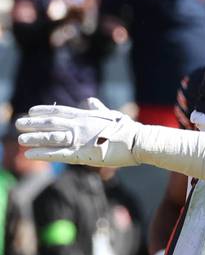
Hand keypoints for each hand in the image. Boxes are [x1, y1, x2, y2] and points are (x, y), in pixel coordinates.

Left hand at [16, 99, 140, 166]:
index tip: (31, 110)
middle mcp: (81, 125)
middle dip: (34, 123)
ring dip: (35, 137)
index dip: (45, 111)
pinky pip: (58, 154)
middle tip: (18, 123)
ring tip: (20, 138)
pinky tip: (30, 154)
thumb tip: (91, 100)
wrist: (137, 141)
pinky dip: (43, 153)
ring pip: (52, 137)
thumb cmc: (127, 129)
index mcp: (87, 116)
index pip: (61, 111)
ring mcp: (80, 139)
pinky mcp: (82, 154)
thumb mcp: (112, 115)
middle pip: (52, 123)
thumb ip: (98, 109)